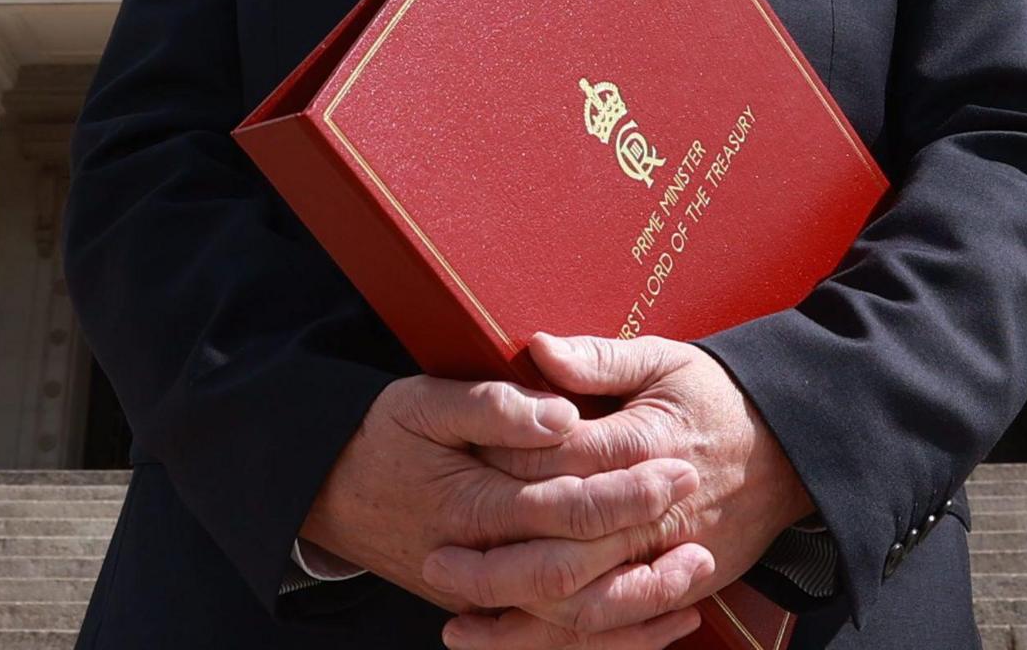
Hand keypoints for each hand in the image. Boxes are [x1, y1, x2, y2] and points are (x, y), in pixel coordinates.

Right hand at [297, 373, 701, 618]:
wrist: (330, 494)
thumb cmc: (382, 437)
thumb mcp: (421, 400)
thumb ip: (492, 405)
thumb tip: (561, 415)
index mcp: (471, 502)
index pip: (563, 503)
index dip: (624, 487)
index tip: (675, 462)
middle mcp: (481, 559)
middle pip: (574, 566)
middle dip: (641, 536)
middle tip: (693, 500)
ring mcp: (486, 595)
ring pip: (572, 618)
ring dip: (641, 600)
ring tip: (697, 566)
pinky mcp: (493, 610)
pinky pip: (559, 638)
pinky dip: (616, 636)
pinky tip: (665, 618)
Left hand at [429, 333, 813, 648]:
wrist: (792, 449)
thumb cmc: (719, 398)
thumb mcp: (666, 360)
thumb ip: (599, 358)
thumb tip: (537, 349)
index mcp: (642, 443)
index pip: (558, 463)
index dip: (502, 469)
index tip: (454, 474)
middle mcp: (651, 510)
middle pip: (562, 548)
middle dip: (494, 564)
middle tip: (437, 560)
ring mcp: (666, 555)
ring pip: (583, 604)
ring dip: (518, 619)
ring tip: (459, 623)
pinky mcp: (677, 584)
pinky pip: (616, 626)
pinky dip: (567, 643)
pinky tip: (521, 641)